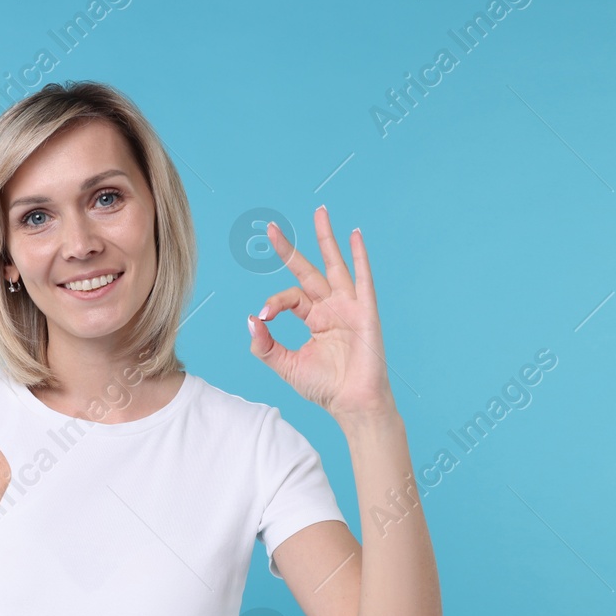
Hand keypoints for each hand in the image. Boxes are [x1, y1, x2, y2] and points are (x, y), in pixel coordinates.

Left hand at [246, 205, 396, 421]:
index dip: (274, 303)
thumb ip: (265, 345)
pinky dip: (359, 256)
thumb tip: (250, 319)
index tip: (264, 317)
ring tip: (319, 212)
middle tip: (271, 227)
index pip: (289, 297)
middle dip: (290, 249)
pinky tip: (354, 234)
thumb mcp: (286, 365)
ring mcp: (349, 306)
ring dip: (326, 238)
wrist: (351, 403)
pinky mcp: (365, 311)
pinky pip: (362, 278)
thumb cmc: (324, 387)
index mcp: (314, 319)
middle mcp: (331, 308)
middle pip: (308, 270)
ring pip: (334, 265)